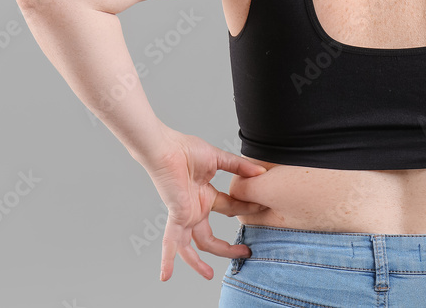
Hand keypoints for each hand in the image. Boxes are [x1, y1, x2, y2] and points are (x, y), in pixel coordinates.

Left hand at [137, 128, 270, 281]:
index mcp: (206, 196)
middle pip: (210, 237)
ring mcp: (185, 216)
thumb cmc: (187, 149)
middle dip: (226, 248)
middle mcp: (195, 210)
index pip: (230, 209)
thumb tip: (260, 172)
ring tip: (208, 275)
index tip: (260, 208)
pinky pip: (171, 242)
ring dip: (197, 263)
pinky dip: (168, 259)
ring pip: (191, 247)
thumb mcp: (219, 159)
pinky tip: (165, 275)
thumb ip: (239, 166)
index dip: (245, 209)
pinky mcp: (177, 217)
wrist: (167, 149)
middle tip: (243, 252)